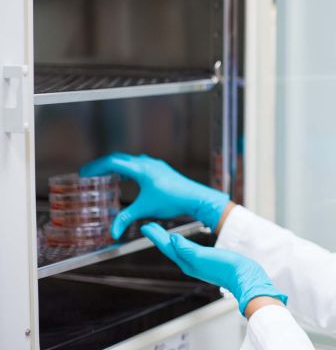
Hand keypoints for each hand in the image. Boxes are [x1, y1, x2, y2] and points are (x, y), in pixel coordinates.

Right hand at [80, 153, 229, 238]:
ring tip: (104, 176)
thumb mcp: (145, 210)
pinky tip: (125, 179)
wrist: (195, 197)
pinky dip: (127, 169)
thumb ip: (126, 219)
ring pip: (130, 161)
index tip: (84, 173)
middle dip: (102, 166)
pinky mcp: (161, 169)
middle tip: (89, 174)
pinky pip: (139, 165)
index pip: (112, 162)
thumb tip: (113, 232)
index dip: (96, 167)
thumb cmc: (173, 200)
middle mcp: (147, 163)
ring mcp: (155, 165)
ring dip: (115, 166)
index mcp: (141, 169)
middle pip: (119, 159)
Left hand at [141, 222, 286, 315]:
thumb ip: (186, 249)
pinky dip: (183, 245)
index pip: (167, 247)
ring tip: (165, 234)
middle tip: (150, 227)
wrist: (244, 276)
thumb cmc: (226, 268)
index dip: (156, 236)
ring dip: (170, 241)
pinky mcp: (208, 262)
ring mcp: (199, 264)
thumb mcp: (203, 256)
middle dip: (160, 238)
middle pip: (171, 249)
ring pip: (179, 250)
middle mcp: (190, 264)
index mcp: (187, 262)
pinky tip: (186, 243)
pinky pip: (190, 251)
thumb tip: (172, 239)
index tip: (146, 226)